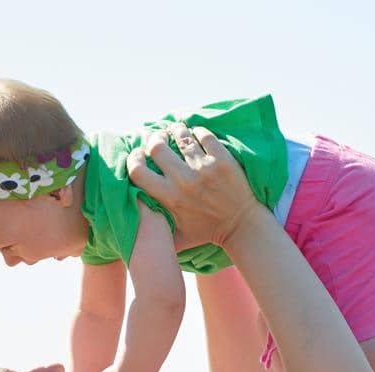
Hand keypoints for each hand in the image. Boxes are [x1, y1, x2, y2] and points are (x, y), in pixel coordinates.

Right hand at [127, 124, 258, 249]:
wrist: (241, 226)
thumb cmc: (206, 233)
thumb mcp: (175, 238)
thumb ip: (154, 228)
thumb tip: (133, 218)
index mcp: (169, 198)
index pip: (138, 171)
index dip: (133, 158)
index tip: (139, 155)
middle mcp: (184, 181)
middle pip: (157, 147)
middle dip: (155, 139)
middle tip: (159, 138)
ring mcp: (204, 168)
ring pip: (181, 136)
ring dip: (176, 131)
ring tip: (176, 131)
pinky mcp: (223, 160)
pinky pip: (204, 135)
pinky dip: (198, 132)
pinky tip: (196, 135)